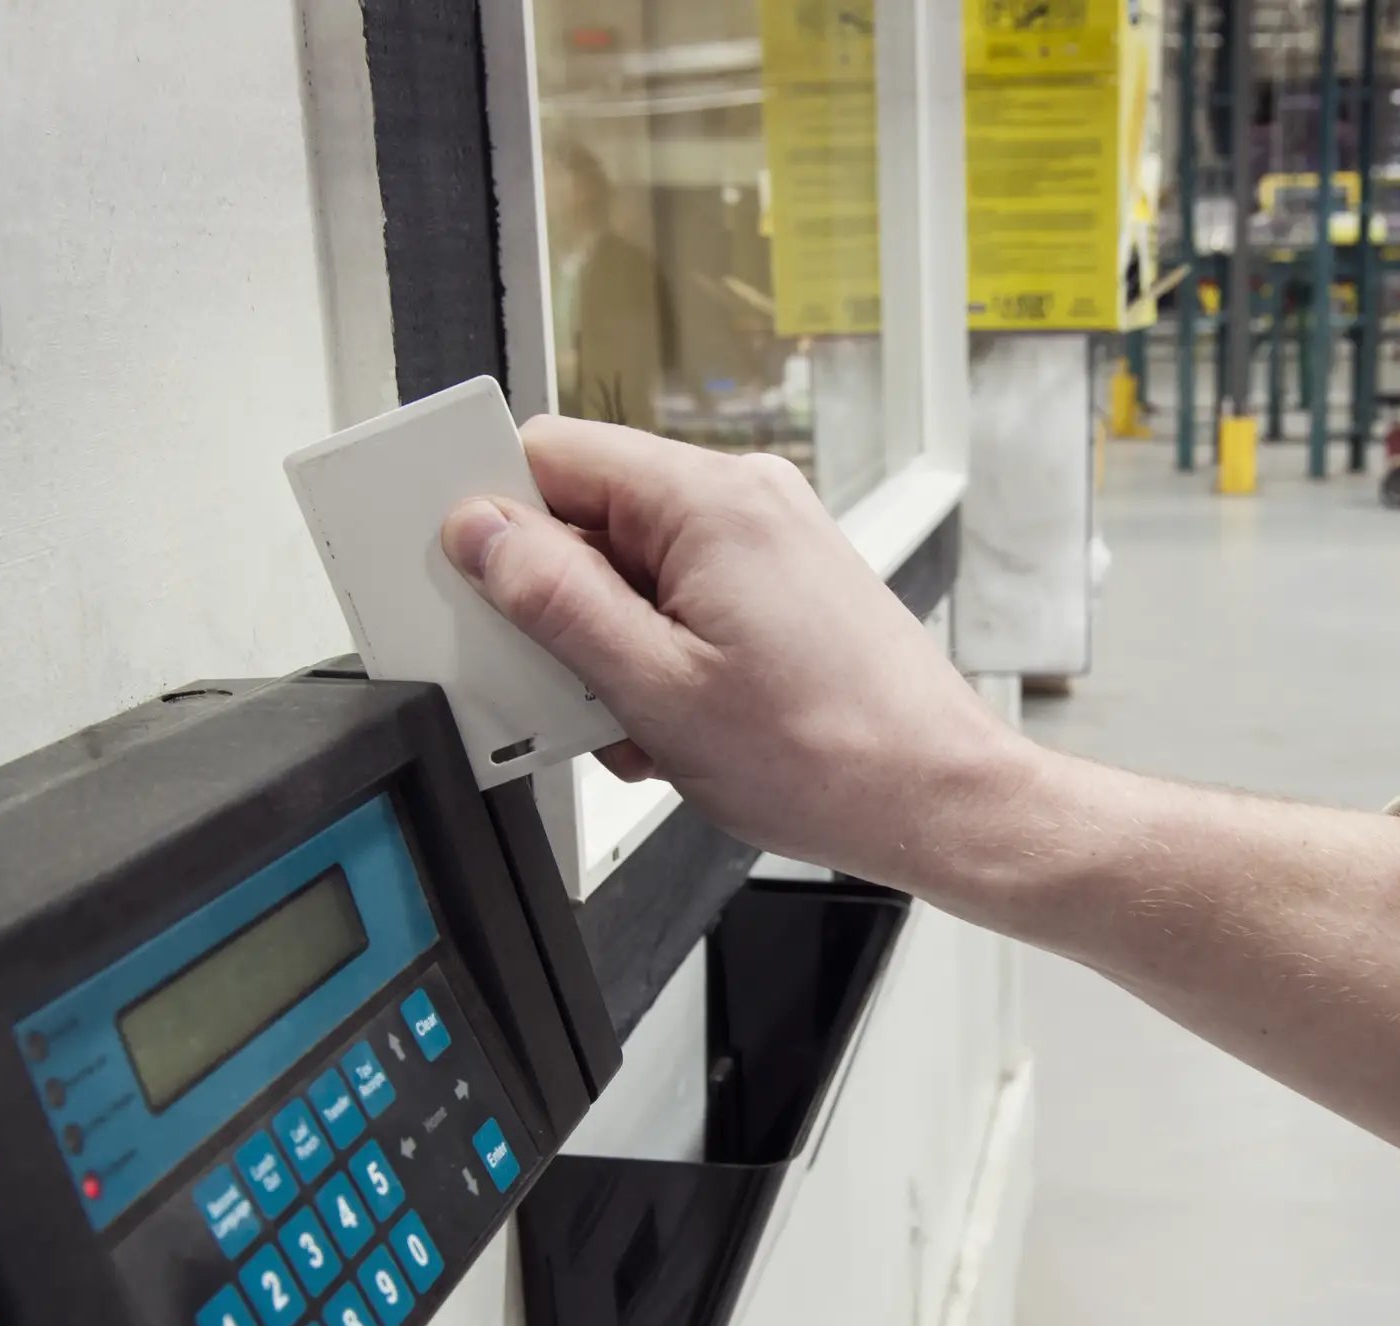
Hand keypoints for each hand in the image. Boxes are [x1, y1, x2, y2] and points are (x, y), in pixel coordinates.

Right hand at [440, 418, 1031, 888]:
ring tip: (639, 727)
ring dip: (609, 649)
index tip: (464, 580)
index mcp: (708, 501)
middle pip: (590, 516)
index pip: (551, 454)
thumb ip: (554, 601)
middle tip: (560, 685)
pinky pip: (683, 601)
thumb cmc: (829, 754)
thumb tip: (480, 532)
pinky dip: (659, 661)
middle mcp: (744, 501)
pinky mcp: (784, 586)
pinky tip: (674, 729)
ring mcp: (769, 542)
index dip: (493, 515)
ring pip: (633, 570)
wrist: (936, 798)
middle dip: (557, 607)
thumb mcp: (654, 689)